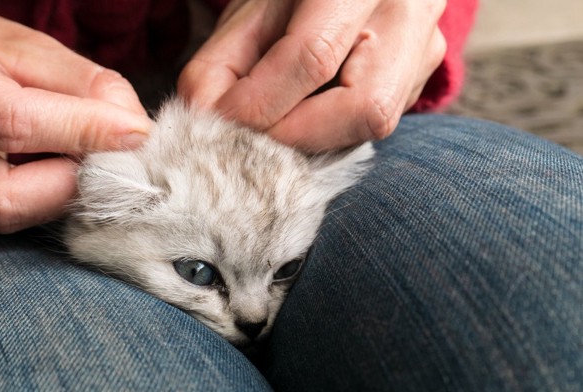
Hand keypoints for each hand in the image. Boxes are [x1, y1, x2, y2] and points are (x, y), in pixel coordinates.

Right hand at [0, 5, 151, 231]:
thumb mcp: (1, 40)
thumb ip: (71, 78)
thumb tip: (130, 124)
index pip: (10, 122)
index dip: (85, 131)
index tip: (137, 132)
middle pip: (5, 199)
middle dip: (74, 181)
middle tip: (104, 153)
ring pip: (4, 220)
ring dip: (58, 192)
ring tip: (68, 153)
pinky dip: (34, 201)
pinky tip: (35, 171)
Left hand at [179, 0, 445, 151]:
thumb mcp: (252, 10)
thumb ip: (222, 64)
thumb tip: (205, 119)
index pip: (312, 57)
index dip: (260, 104)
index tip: (221, 125)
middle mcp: (408, 12)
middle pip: (364, 108)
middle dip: (297, 137)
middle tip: (252, 139)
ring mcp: (425, 48)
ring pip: (377, 124)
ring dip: (316, 140)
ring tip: (278, 126)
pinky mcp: (423, 78)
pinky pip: (376, 123)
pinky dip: (331, 132)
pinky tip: (309, 115)